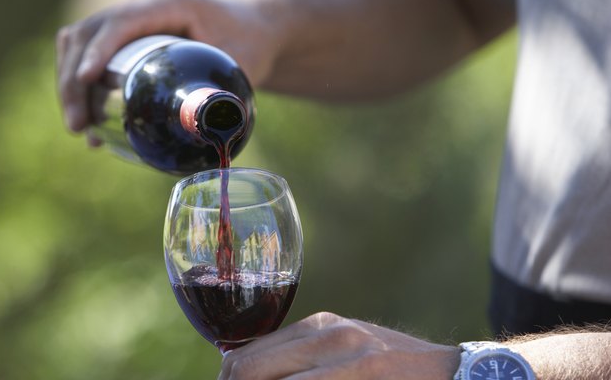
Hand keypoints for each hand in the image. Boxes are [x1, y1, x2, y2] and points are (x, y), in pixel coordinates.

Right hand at [56, 0, 280, 139]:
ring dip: (69, 85)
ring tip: (80, 130)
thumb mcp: (244, 65)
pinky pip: (87, 54)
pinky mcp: (123, 39)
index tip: (86, 80)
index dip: (99, 50)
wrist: (250, 31)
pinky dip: (79, 86)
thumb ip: (228, 96)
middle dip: (74, 80)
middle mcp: (141, 6)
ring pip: (78, 43)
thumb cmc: (249, 44)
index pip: (121, 22)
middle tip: (78, 126)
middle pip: (88, 33)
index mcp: (168, 2)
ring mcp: (127, 20)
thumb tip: (210, 139)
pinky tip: (90, 126)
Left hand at [219, 312, 458, 379]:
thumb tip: (248, 374)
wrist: (451, 372)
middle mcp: (326, 331)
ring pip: (273, 379)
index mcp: (317, 325)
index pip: (249, 353)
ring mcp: (345, 351)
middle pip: (249, 367)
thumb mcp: (346, 354)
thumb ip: (305, 360)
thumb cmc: (393, 371)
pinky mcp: (363, 369)